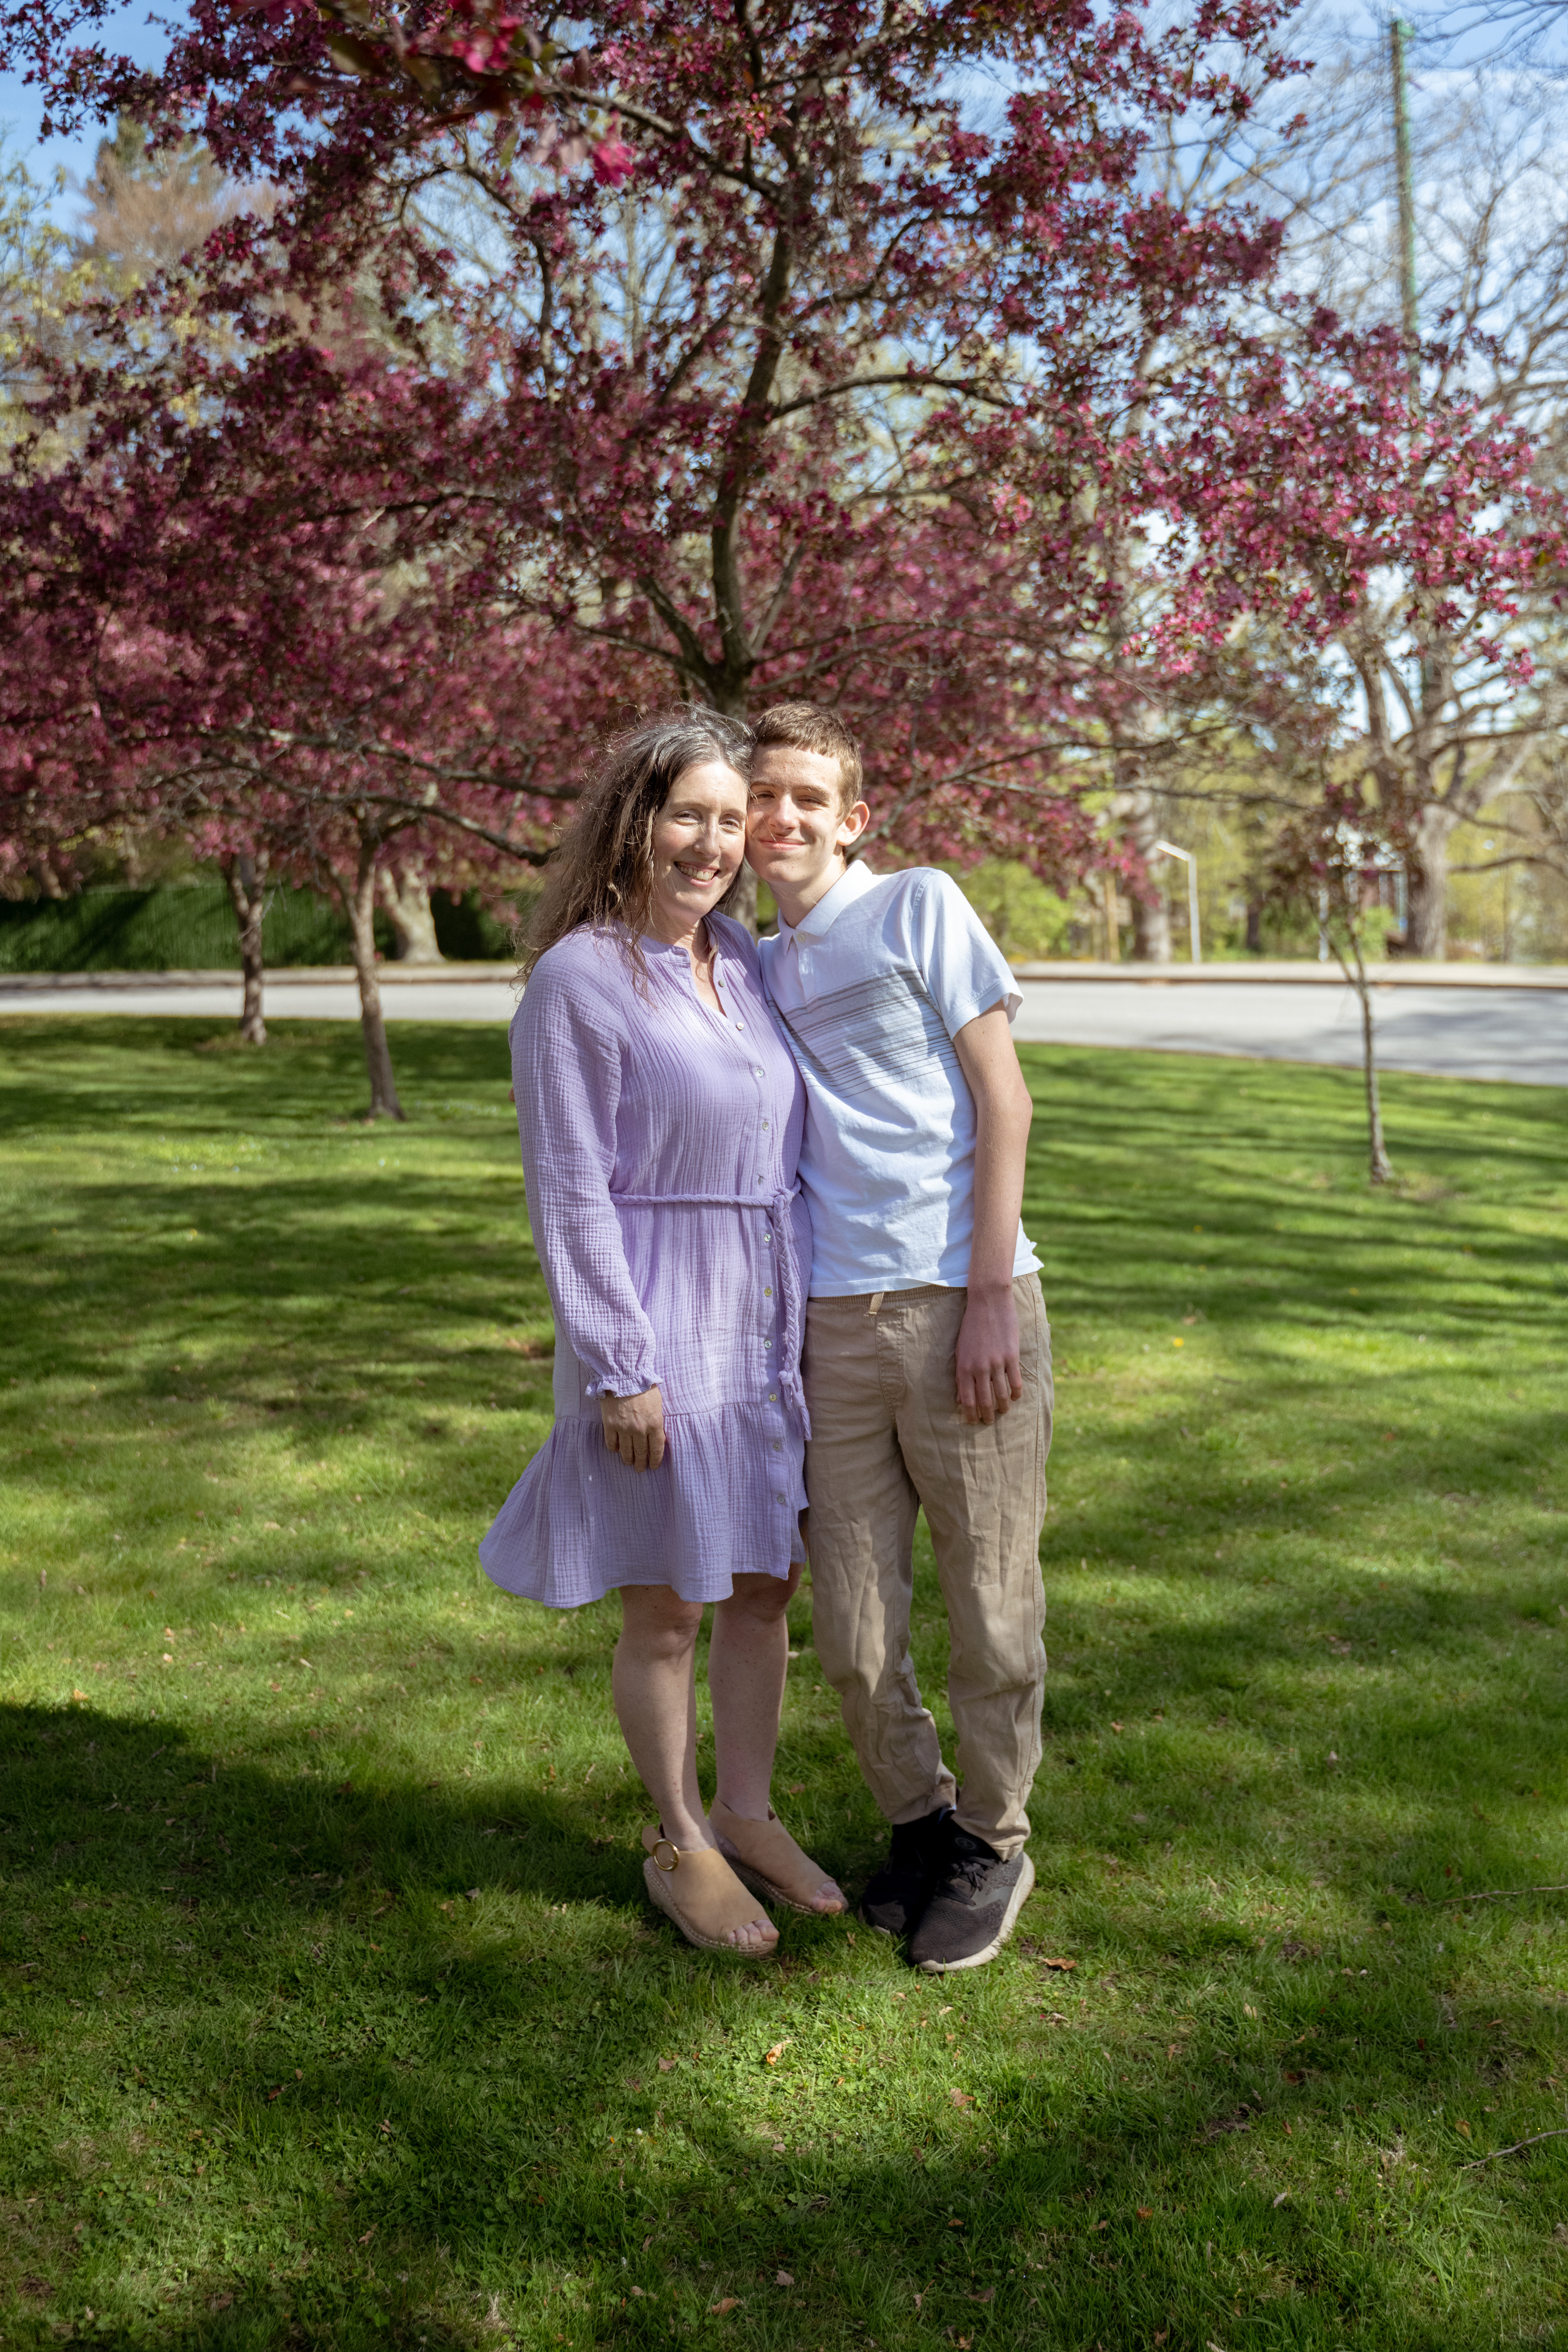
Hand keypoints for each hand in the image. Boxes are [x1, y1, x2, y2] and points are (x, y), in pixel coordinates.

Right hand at [601, 1384, 665, 1470]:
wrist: (624, 1376)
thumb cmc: (644, 1387)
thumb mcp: (658, 1404)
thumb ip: (659, 1422)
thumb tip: (660, 1438)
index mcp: (655, 1423)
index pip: (657, 1448)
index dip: (656, 1460)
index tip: (654, 1466)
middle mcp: (640, 1429)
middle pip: (641, 1453)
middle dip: (641, 1463)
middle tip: (640, 1469)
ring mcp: (624, 1428)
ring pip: (626, 1451)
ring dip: (628, 1459)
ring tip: (629, 1463)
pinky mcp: (610, 1424)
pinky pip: (611, 1443)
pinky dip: (614, 1449)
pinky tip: (616, 1450)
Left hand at [955, 1286, 1022, 1425]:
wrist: (988, 1302)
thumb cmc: (971, 1326)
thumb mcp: (960, 1350)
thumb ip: (961, 1375)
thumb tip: (960, 1398)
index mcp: (964, 1367)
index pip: (967, 1400)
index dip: (970, 1414)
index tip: (973, 1421)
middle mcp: (979, 1368)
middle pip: (984, 1401)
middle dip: (987, 1415)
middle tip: (989, 1421)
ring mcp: (996, 1362)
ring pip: (1001, 1395)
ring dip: (1003, 1407)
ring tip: (1003, 1411)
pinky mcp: (1012, 1356)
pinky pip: (1015, 1382)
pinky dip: (1016, 1393)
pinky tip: (1015, 1397)